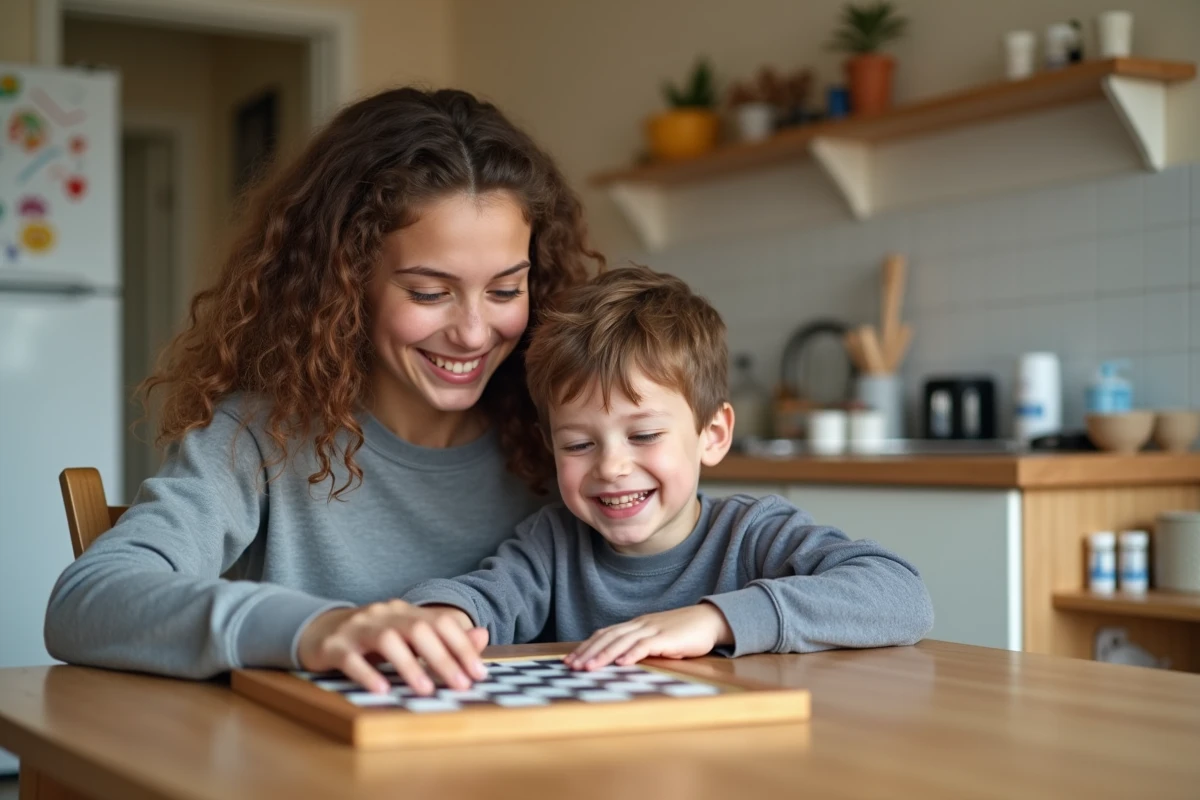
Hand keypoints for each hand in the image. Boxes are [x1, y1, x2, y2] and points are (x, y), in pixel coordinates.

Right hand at [296, 601, 487, 694]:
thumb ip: (444, 638)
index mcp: (405, 612)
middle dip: (442, 658)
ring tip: (425, 690)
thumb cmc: (371, 639)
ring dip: (409, 665)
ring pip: (386, 640)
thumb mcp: (408, 636)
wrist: (319, 631)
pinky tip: (382, 689)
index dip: (461, 646)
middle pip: (417, 630)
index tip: (478, 673)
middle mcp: (383, 615)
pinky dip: (367, 674)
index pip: (440, 622)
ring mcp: (357, 629)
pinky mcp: (334, 646)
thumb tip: (482, 636)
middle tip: (460, 685)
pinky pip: (350, 658)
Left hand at [564, 604, 733, 670]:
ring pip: (621, 641)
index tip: (570, 660)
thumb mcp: (656, 639)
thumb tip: (619, 662)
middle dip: (587, 652)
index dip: (586, 646)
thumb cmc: (683, 633)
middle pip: (608, 637)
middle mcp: (639, 625)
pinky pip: (646, 645)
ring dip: (603, 655)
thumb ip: (639, 647)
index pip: (605, 634)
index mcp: (635, 625)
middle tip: (571, 666)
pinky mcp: (666, 638)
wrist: (709, 620)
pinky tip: (621, 663)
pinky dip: (631, 654)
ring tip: (588, 668)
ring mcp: (652, 630)